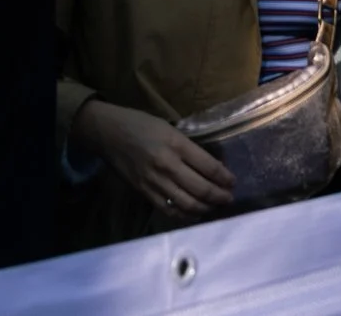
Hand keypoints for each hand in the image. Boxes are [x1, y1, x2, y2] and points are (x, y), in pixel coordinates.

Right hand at [74, 99, 232, 220]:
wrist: (107, 133)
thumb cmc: (140, 124)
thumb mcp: (168, 128)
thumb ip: (188, 147)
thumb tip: (210, 167)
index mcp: (175, 143)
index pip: (208, 166)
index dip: (224, 177)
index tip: (233, 182)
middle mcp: (167, 164)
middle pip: (201, 188)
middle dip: (219, 196)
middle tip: (228, 198)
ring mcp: (155, 181)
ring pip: (187, 204)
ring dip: (205, 208)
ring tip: (214, 207)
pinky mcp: (144, 193)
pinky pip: (169, 210)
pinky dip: (185, 215)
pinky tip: (194, 214)